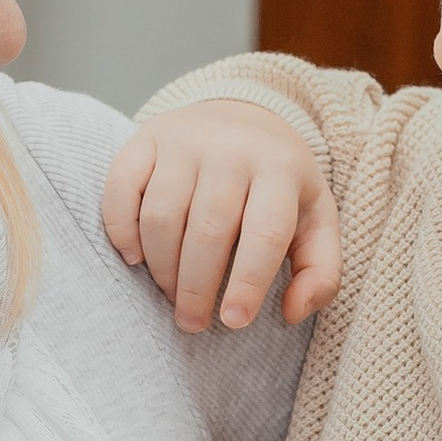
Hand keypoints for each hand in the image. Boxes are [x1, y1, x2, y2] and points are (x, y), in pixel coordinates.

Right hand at [102, 102, 341, 331]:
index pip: (264, 234)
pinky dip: (121, 229)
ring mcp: (185, 139)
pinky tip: (135, 257)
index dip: (247, 284)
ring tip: (171, 292)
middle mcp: (232, 148)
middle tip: (192, 321)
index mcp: (281, 169)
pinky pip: (122, 188)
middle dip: (196, 288)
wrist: (246, 118)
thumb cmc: (280, 187)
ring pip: (161, 215)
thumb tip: (292, 312)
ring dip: (161, 268)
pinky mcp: (147, 136)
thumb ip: (320, 273)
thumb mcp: (316, 222)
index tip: (233, 322)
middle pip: (207, 230)